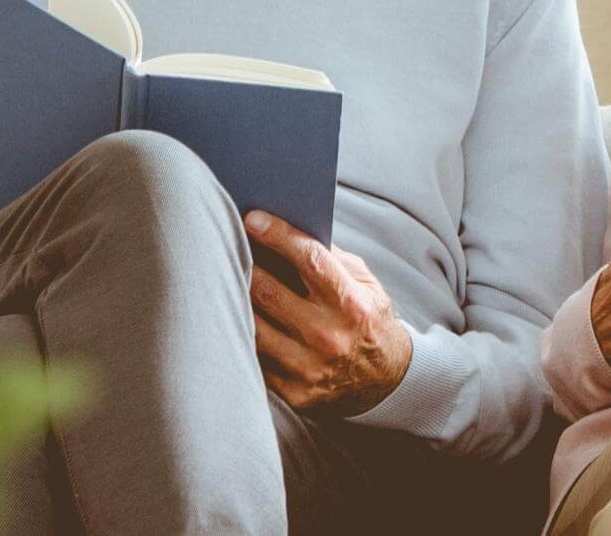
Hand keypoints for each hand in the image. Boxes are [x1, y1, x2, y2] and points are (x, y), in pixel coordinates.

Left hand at [244, 211, 412, 414]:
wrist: (388, 381)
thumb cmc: (370, 321)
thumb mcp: (366, 284)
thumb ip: (332, 259)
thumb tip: (287, 233)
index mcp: (352, 304)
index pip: (308, 259)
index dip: (277, 235)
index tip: (253, 218)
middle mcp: (330, 337)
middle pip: (268, 292)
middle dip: (245, 264)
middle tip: (227, 245)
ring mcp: (310, 368)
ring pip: (254, 326)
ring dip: (237, 299)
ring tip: (222, 278)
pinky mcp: (295, 392)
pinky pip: (256, 357)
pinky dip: (243, 333)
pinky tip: (234, 316)